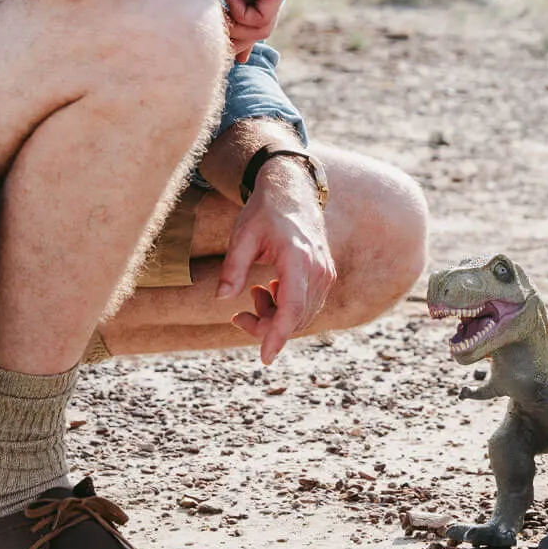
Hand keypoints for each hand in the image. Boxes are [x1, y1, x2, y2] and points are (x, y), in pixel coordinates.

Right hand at [189, 0, 290, 58]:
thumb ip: (208, 11)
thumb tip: (217, 41)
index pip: (247, 10)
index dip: (237, 37)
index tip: (231, 57)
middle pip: (256, 23)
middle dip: (240, 43)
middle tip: (228, 52)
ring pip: (260, 27)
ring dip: (235, 32)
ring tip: (219, 15)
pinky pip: (265, 20)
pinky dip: (244, 20)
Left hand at [215, 160, 335, 364]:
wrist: (294, 191)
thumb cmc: (265, 212)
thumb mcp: (242, 236)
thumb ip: (232, 268)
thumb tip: (222, 299)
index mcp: (298, 259)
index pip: (292, 308)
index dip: (278, 335)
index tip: (265, 357)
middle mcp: (318, 270)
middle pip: (295, 318)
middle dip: (265, 326)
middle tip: (237, 317)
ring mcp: (325, 273)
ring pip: (301, 315)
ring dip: (274, 316)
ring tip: (254, 293)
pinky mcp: (325, 275)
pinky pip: (307, 305)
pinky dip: (286, 307)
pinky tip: (269, 288)